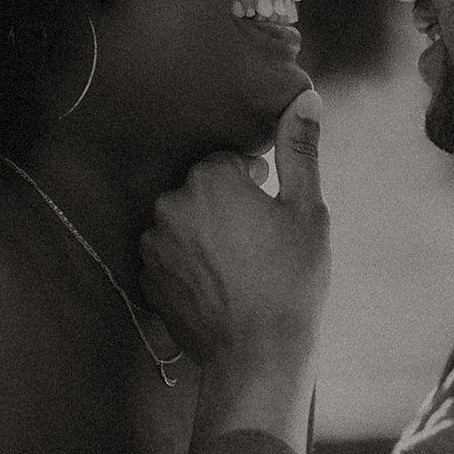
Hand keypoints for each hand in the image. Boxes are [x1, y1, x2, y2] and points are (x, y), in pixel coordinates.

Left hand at [139, 89, 329, 451]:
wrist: (258, 356)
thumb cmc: (291, 280)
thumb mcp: (306, 210)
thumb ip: (300, 150)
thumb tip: (306, 98)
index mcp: (209, 179)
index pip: (228, 162)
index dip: (254, 182)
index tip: (271, 210)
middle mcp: (171, 205)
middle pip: (201, 191)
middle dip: (226, 207)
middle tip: (259, 242)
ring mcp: (154, 245)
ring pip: (183, 224)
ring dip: (205, 236)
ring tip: (239, 268)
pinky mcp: (148, 280)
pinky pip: (169, 257)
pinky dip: (189, 265)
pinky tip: (219, 287)